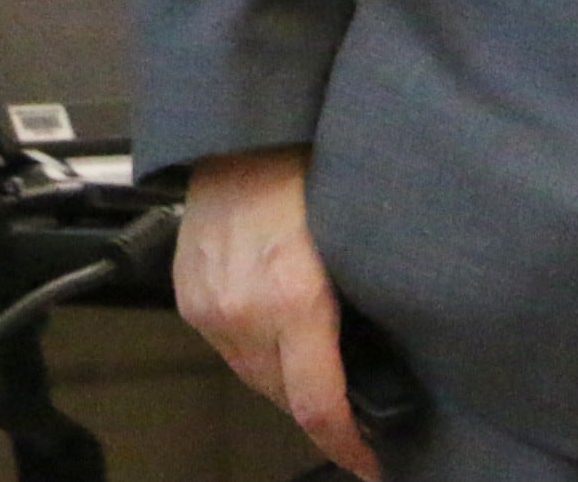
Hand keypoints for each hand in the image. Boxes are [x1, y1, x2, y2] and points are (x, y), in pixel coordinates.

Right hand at [173, 146, 379, 479]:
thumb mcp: (356, 237)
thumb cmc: (309, 165)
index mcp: (294, 298)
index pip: (318, 405)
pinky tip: (281, 340)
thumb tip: (388, 344)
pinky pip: (227, 349)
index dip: (347, 444)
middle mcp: (244, 312)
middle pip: (284, 398)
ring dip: (288, 383)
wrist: (245, 129)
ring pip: (254, 377)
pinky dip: (257, 354)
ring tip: (321, 375)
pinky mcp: (189, 298)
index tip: (371, 462)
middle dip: (321, 413)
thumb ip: (365, 295)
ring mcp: (210, 307)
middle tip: (356, 416)